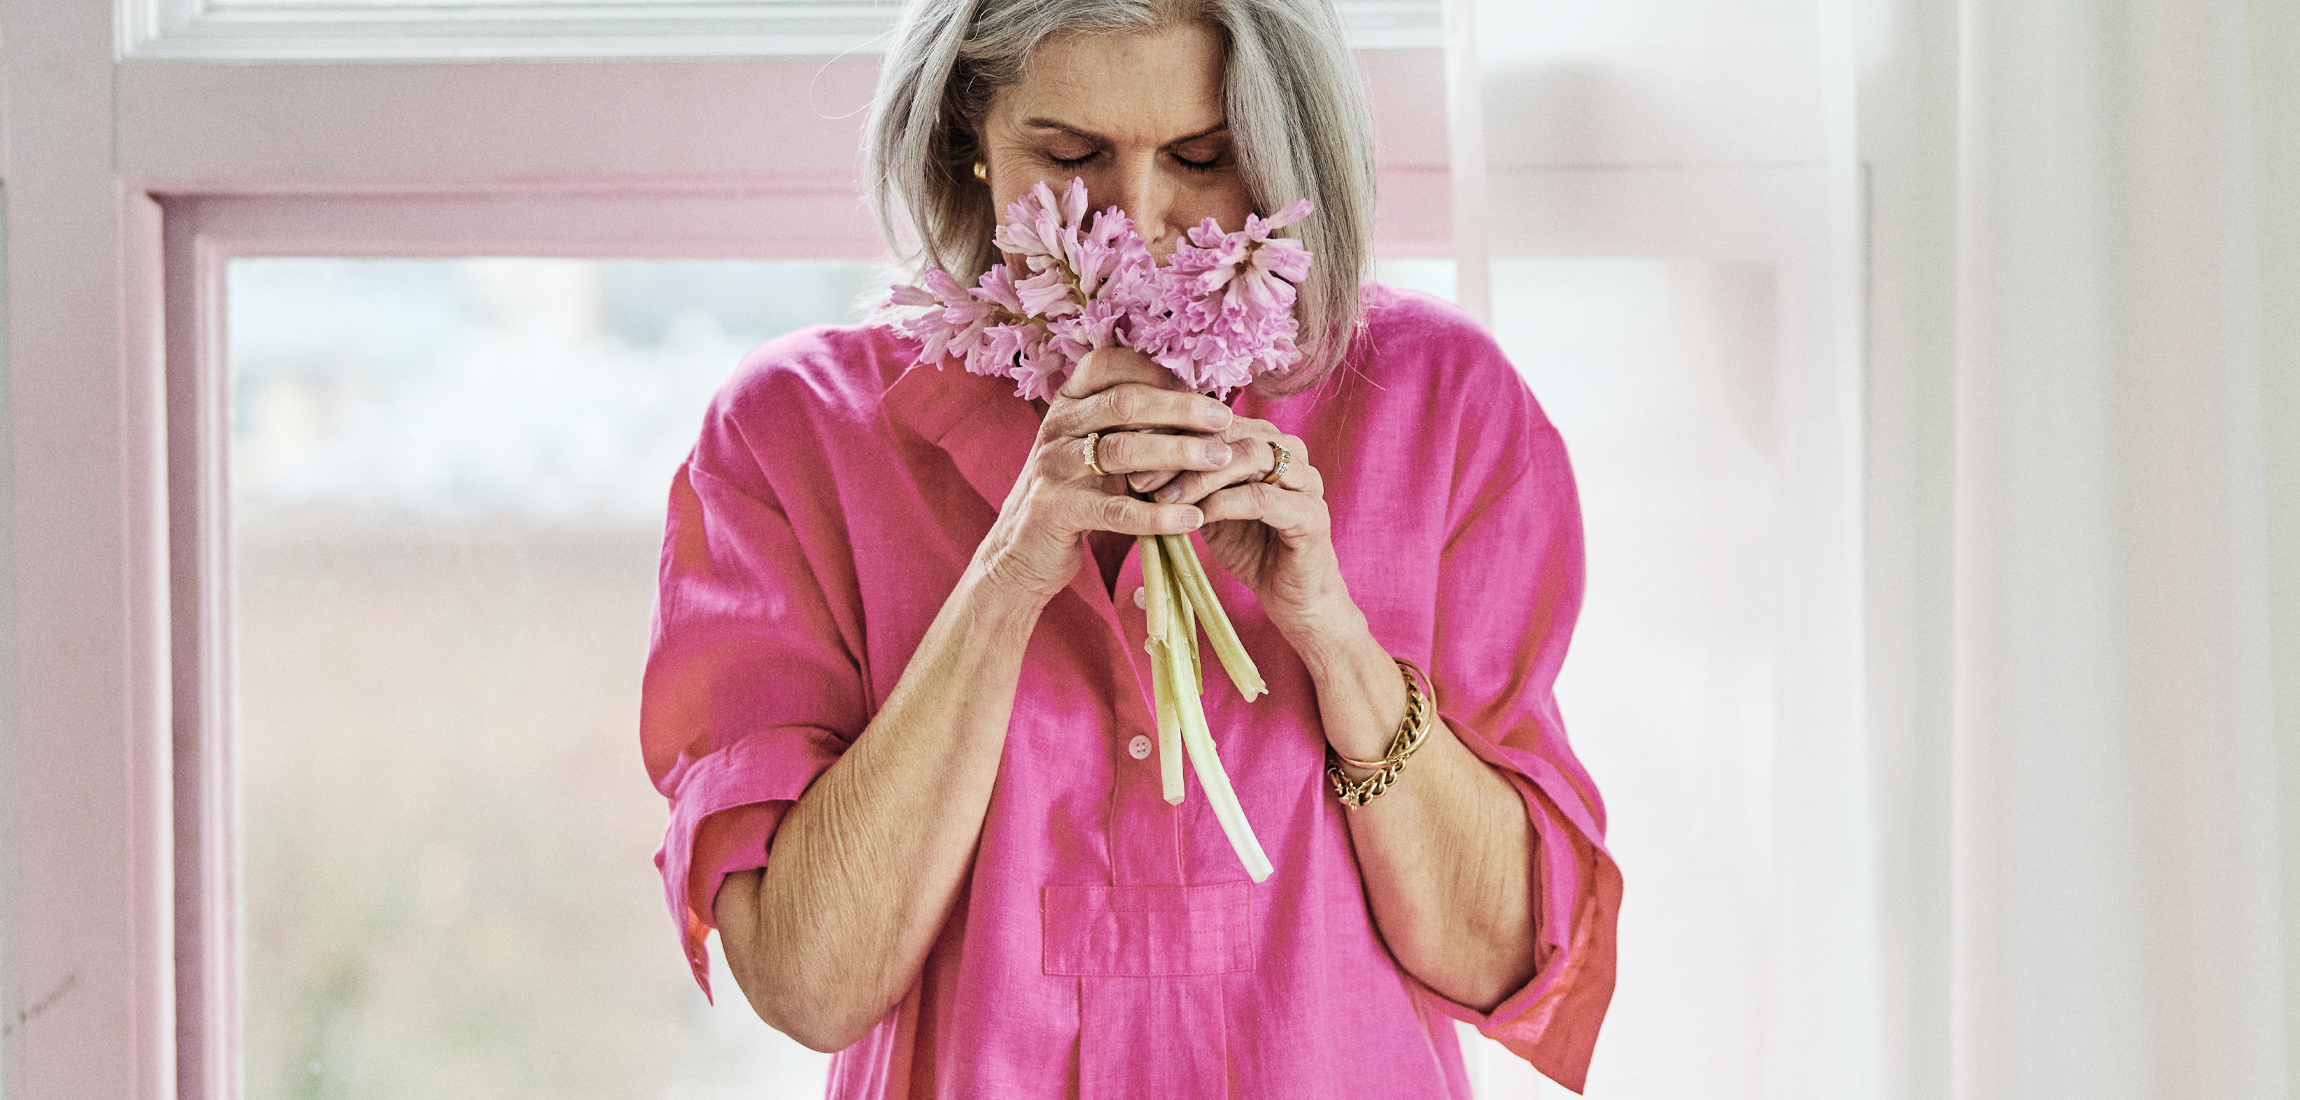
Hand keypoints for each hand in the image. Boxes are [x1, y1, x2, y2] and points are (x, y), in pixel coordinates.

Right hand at [970, 348, 1234, 604]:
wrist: (1022, 551)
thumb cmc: (1076, 494)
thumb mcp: (1094, 448)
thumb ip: (1131, 424)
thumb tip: (1199, 402)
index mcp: (1068, 403)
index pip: (1109, 364)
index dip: (1157, 372)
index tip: (1200, 387)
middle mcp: (1056, 426)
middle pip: (1124, 403)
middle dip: (1180, 408)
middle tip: (1225, 419)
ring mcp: (1052, 467)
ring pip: (1121, 450)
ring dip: (1177, 452)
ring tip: (1219, 460)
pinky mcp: (1055, 510)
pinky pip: (1115, 509)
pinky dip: (1157, 515)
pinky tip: (1193, 519)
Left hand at [1138, 404, 1353, 652]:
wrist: (1293, 597)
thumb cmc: (1251, 547)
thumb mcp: (1210, 507)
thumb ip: (1187, 480)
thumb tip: (1137, 459)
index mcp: (1268, 440)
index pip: (1217, 418)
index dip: (1173, 432)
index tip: (1132, 451)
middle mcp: (1292, 451)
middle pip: (1233, 431)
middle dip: (1181, 452)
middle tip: (1141, 478)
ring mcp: (1307, 481)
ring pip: (1250, 456)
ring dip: (1200, 477)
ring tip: (1164, 499)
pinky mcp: (1311, 515)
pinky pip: (1262, 499)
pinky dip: (1224, 504)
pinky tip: (1196, 518)